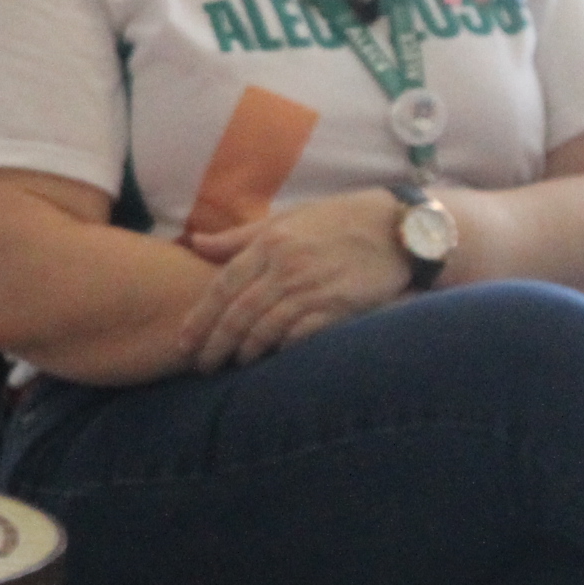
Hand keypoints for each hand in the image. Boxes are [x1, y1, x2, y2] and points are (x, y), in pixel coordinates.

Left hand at [177, 188, 412, 369]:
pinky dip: (282, 348)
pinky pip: (302, 334)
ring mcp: (313, 287)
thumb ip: (241, 236)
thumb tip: (196, 243)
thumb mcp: (288, 218)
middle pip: (239, 312)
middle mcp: (286, 266)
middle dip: (215, 343)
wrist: (400, 228)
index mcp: (270, 242)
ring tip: (232, 364)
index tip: (183, 342)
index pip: (223, 286)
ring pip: (267, 327)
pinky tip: (271, 359)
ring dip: (246, 350)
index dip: (200, 317)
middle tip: (200, 365)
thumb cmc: (339, 220)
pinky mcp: (340, 306)